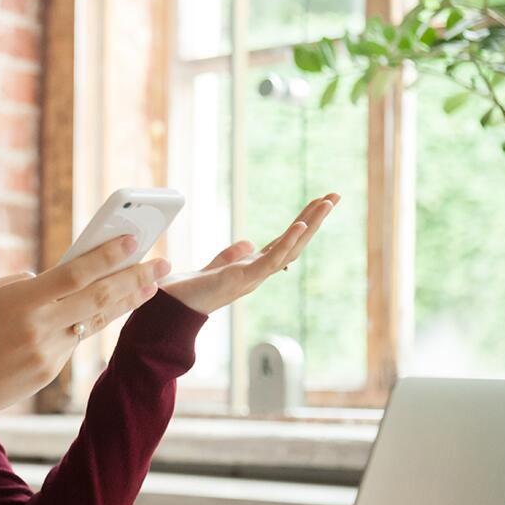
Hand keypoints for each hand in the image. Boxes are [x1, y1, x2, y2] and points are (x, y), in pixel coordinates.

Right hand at [0, 235, 170, 424]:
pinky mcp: (50, 372)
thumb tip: (52, 278)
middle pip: (98, 298)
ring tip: (150, 285)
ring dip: (125, 302)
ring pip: (94, 321)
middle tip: (162, 264)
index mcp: (20, 302)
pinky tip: (104, 309)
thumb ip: (21, 282)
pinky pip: (74, 340)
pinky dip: (87, 323)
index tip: (133, 241)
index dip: (107, 256)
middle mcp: (39, 328)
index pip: (75, 273)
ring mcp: (48, 353)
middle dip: (134, 279)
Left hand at [159, 193, 339, 314]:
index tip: (318, 202)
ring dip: (310, 225)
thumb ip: (232, 256)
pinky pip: (271, 261)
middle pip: (294, 243)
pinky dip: (287, 242)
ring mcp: (253, 277)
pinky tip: (301, 224)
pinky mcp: (242, 280)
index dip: (302, 223)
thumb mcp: (214, 267)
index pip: (284, 241)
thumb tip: (249, 244)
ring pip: (290, 249)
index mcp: (252, 268)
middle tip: (335, 195)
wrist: (169, 309)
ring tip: (327, 202)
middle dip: (315, 219)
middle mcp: (258, 273)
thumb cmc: (188, 291)